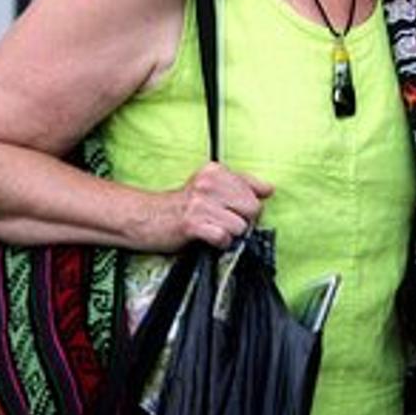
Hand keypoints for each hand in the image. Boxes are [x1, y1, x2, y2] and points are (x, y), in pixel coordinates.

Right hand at [144, 161, 274, 250]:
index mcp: (216, 171)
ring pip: (240, 226)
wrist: (146, 217)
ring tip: (212, 228)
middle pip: (253, 208)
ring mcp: (201, 203)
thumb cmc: (182, 205)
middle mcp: (209, 183)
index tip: (236, 209)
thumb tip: (269, 190)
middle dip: (242, 220)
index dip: (250, 205)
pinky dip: (219, 243)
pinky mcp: (192, 224)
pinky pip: (223, 238)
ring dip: (229, 234)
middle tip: (223, 221)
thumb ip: (241, 185)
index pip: (256, 189)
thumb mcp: (211, 186)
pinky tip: (207, 238)